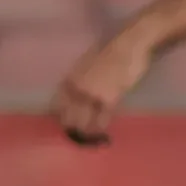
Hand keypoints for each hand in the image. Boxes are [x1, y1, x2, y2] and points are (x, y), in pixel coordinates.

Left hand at [47, 27, 153, 145]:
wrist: (128, 45)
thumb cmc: (109, 52)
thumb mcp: (85, 64)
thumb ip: (78, 79)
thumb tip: (75, 91)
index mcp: (69, 79)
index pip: (57, 104)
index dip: (59, 117)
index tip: (62, 125)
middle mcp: (77, 89)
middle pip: (69, 116)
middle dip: (71, 128)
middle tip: (76, 137)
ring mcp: (92, 94)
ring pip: (84, 120)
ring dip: (86, 132)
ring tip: (88, 140)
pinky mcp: (109, 98)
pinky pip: (102, 118)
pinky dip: (101, 127)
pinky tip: (102, 134)